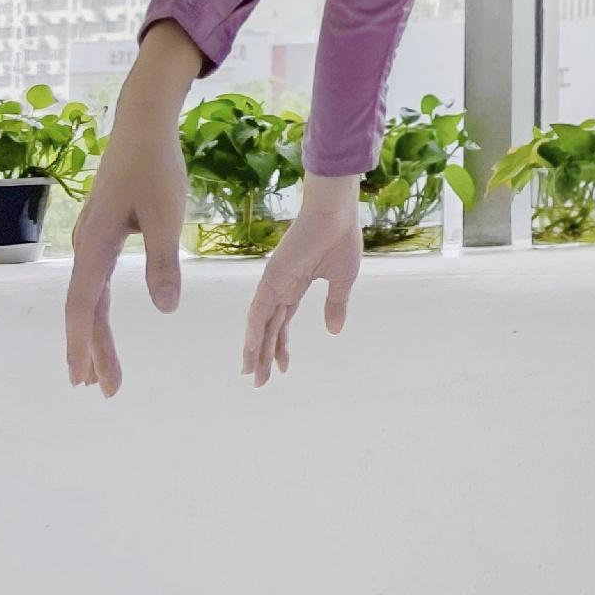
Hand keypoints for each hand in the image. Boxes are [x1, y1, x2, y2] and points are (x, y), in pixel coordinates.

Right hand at [66, 24, 197, 394]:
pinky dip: (99, 310)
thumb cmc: (156, 166)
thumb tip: (165, 309)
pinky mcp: (102, 233)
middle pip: (84, 310)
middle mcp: (85, 245)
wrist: (142, 124)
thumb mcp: (167, 215)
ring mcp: (91, 239)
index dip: (85, 344)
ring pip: (89, 298)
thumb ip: (164, 262)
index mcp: (96, 244)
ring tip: (99, 372)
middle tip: (100, 389)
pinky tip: (104, 323)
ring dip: (95, 335)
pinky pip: (96, 282)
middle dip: (91, 351)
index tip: (85, 379)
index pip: (85, 306)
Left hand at [244, 175, 367, 385]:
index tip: (283, 368)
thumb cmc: (341, 238)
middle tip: (258, 381)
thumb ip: (336, 305)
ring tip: (251, 374)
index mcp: (296, 285)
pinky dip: (254, 330)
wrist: (336, 213)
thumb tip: (334, 331)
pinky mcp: (272, 277)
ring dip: (255, 349)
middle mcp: (280, 286)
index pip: (283, 321)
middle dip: (264, 355)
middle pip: (268, 327)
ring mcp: (274, 282)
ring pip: (260, 323)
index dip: (281, 345)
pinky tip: (252, 350)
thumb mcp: (342, 280)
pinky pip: (260, 309)